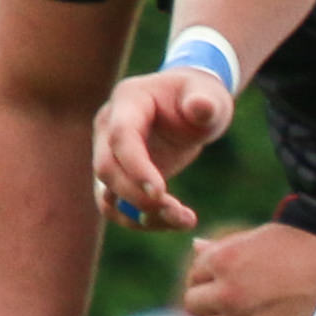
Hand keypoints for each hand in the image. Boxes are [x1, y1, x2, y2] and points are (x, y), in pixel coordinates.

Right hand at [94, 66, 234, 230]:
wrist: (190, 104)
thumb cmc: (199, 95)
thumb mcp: (209, 94)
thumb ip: (205, 102)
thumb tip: (201, 107)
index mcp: (128, 100)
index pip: (121, 136)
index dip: (136, 166)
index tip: (161, 192)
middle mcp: (108, 126)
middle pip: (106, 168)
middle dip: (137, 197)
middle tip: (177, 212)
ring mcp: (108, 152)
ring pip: (107, 194)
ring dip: (139, 216)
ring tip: (183, 221)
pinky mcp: (118, 175)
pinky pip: (117, 205)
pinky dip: (142, 220)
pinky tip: (176, 221)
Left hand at [184, 222, 315, 315]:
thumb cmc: (308, 255)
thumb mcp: (268, 237)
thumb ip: (229, 244)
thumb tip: (196, 246)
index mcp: (225, 258)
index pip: (194, 274)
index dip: (208, 278)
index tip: (225, 283)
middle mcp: (226, 291)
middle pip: (193, 304)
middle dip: (208, 304)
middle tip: (228, 306)